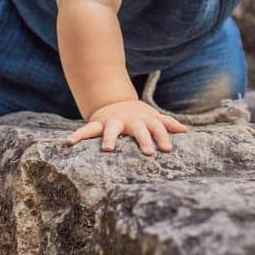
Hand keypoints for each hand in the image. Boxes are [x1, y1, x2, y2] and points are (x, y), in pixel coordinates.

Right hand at [66, 99, 188, 155]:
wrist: (115, 102)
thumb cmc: (138, 116)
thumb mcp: (152, 117)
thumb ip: (167, 123)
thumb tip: (185, 130)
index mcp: (144, 120)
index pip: (157, 128)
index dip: (162, 137)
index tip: (166, 149)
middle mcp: (129, 120)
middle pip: (137, 129)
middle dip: (143, 139)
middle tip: (148, 152)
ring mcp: (113, 121)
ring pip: (111, 129)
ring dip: (110, 138)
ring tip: (108, 149)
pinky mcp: (98, 123)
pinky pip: (86, 129)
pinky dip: (78, 135)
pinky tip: (69, 143)